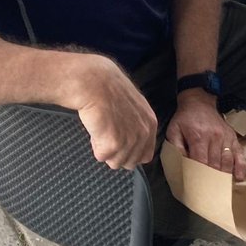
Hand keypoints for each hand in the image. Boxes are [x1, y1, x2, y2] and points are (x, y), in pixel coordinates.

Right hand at [71, 55, 158, 169]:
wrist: (95, 83)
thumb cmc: (109, 90)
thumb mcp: (134, 106)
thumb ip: (137, 125)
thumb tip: (133, 145)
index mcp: (150, 124)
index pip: (146, 155)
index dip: (130, 152)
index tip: (119, 143)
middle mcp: (144, 133)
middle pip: (130, 162)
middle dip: (116, 153)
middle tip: (107, 133)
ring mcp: (130, 140)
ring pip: (115, 162)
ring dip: (105, 149)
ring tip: (101, 128)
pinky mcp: (113, 144)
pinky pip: (101, 157)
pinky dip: (95, 146)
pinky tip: (96, 127)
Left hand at [166, 92, 245, 181]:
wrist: (199, 101)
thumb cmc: (184, 119)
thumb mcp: (174, 130)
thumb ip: (176, 148)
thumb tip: (181, 165)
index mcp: (198, 137)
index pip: (200, 162)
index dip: (199, 177)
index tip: (197, 190)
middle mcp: (214, 138)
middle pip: (215, 164)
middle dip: (212, 181)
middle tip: (209, 195)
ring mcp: (226, 137)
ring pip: (227, 161)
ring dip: (224, 176)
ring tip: (222, 190)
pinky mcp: (233, 137)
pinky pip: (239, 153)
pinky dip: (241, 166)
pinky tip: (239, 178)